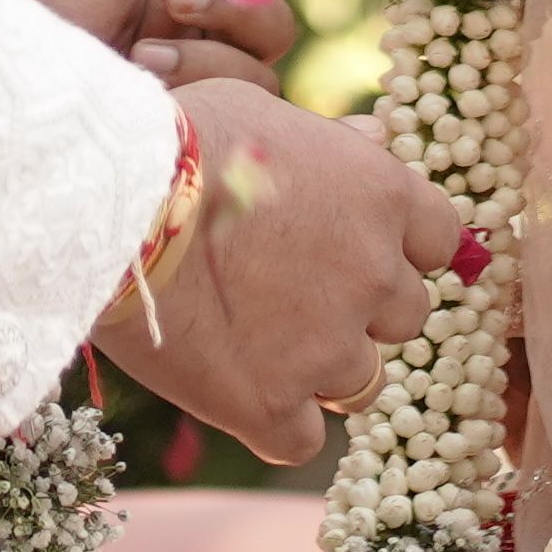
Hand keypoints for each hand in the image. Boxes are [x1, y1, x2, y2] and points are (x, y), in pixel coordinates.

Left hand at [15, 0, 305, 91]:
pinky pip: (242, 109)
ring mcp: (196, 92)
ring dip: (212, 51)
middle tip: (177, 1)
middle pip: (273, 17)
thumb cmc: (32, 7)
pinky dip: (205, 84)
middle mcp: (196, 42)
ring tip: (144, 55)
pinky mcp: (193, 134)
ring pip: (263, 66)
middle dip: (235, 0)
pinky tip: (149, 83)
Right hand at [94, 82, 465, 465]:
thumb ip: (332, 143)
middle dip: (360, 309)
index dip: (399, 247)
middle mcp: (374, 276)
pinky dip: (277, 422)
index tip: (357, 247)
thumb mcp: (266, 111)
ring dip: (322, 369)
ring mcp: (328, 348)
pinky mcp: (270, 405)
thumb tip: (373, 141)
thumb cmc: (179, 138)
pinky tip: (237, 393)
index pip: (438, 238)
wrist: (113, 201)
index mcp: (384, 198)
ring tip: (256, 342)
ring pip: (360, 382)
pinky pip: (302, 440)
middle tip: (295, 293)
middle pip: (404, 316)